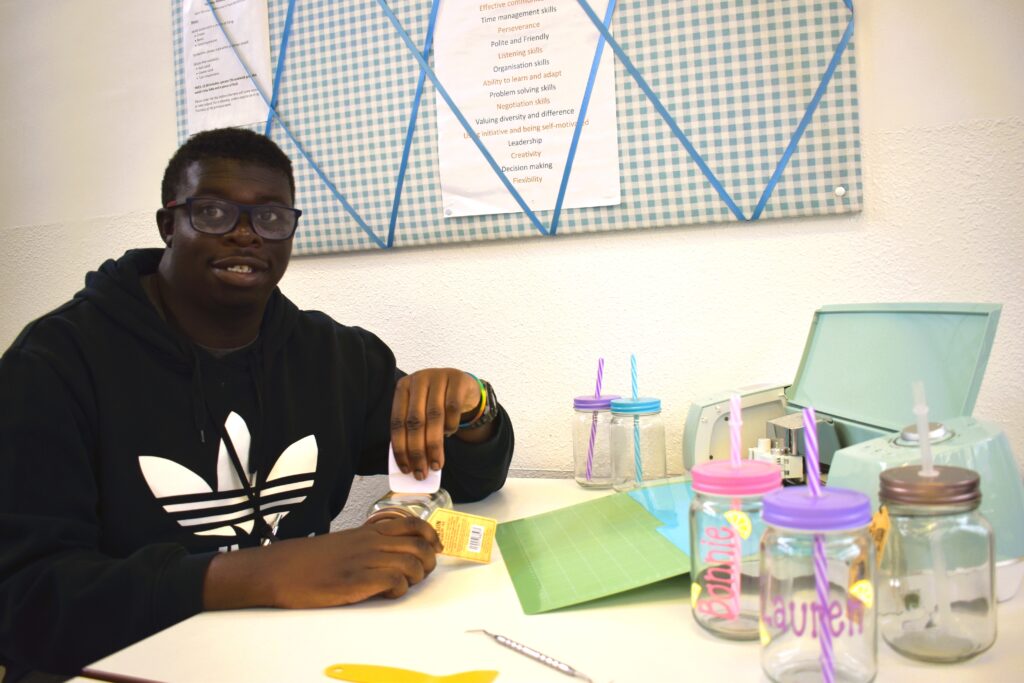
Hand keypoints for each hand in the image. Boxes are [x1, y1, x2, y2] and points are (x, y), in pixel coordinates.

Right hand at [203, 517, 442, 609]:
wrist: (280, 570)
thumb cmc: (310, 560)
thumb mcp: (344, 542)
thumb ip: (369, 542)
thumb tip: (393, 552)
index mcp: (369, 531)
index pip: (413, 524)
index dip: (430, 536)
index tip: (434, 548)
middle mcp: (371, 542)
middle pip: (420, 546)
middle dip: (428, 563)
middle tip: (419, 574)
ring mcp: (364, 561)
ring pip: (412, 563)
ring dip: (415, 578)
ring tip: (402, 585)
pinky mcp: (356, 581)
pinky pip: (394, 582)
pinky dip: (398, 590)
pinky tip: (387, 593)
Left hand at [390, 368, 480, 478]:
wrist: (462, 385)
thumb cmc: (437, 403)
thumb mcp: (421, 411)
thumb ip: (413, 431)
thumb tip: (410, 464)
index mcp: (403, 387)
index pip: (398, 421)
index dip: (401, 447)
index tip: (406, 468)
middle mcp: (418, 379)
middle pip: (415, 421)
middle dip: (417, 451)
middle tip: (421, 472)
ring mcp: (438, 376)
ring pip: (434, 416)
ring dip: (434, 445)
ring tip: (436, 464)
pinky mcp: (457, 379)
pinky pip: (453, 408)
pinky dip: (451, 426)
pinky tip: (449, 434)